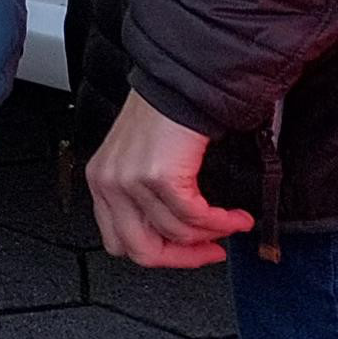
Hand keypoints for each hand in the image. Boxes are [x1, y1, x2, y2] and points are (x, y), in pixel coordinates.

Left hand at [84, 90, 252, 268]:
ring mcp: (130, 181)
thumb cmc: (165, 112)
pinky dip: (221, 222)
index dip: (160, 255)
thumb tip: (179, 237)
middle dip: (184, 256)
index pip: (120, 243)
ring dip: (213, 234)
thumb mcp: (140, 161)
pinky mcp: (158, 176)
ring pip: (175, 235)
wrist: (181, 81)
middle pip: (141, 250)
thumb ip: (146, 199)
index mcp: (100, 181)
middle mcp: (108, 184)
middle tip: (213, 250)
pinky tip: (236, 217)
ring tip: (234, 224)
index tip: (188, 252)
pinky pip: (194, 217)